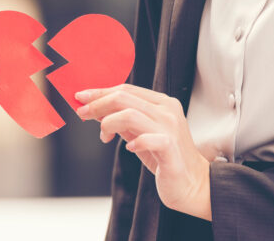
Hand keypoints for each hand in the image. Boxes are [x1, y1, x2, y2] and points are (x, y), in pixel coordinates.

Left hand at [75, 84, 210, 220]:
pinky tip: (129, 148)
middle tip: (82, 113)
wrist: (193, 184)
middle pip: (124, 97)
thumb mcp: (138, 133)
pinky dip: (134, 142)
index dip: (100, 92)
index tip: (80, 98)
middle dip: (97, 104)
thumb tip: (95, 109)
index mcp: (160, 103)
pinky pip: (147, 139)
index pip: (125, 89)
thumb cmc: (164, 157)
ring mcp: (170, 128)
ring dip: (108, 123)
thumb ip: (121, 119)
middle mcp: (167, 111)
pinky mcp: (171, 147)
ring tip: (104, 137)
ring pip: (130, 114)